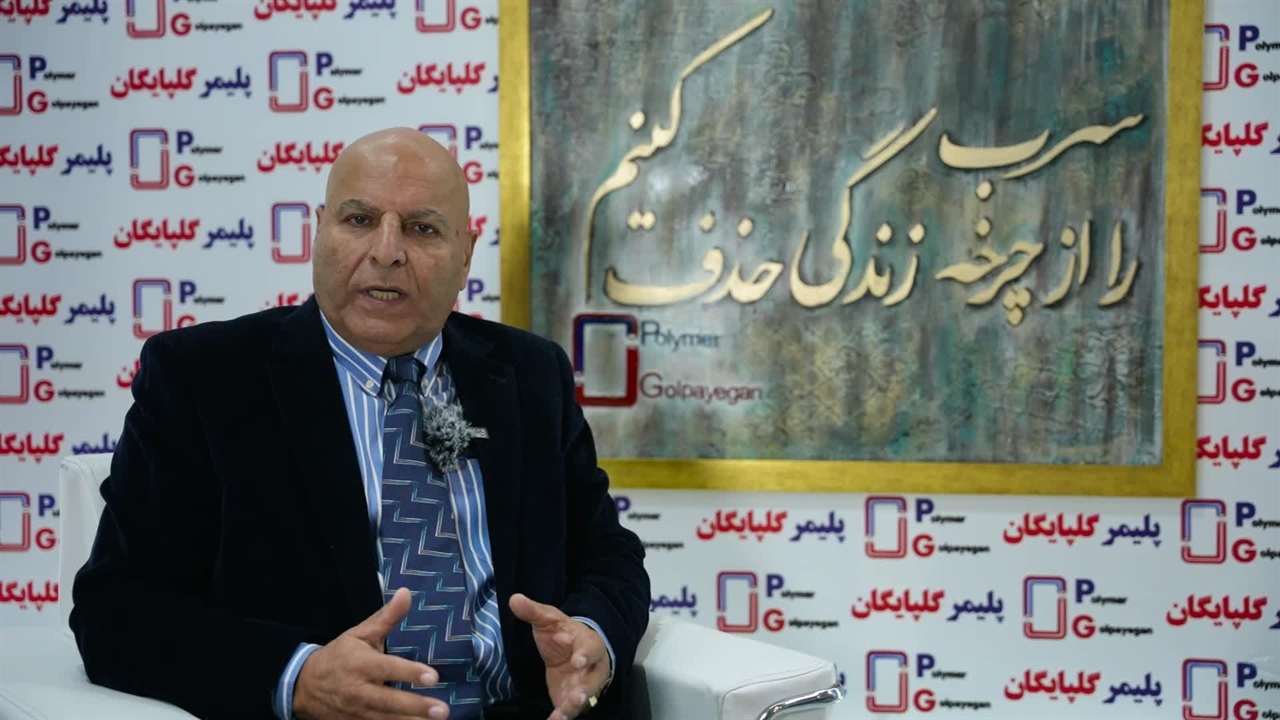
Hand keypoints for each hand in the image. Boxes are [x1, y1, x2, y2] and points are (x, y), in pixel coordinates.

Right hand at [294, 587, 450, 719]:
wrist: (303, 685)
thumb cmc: (338, 656)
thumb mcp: (360, 633)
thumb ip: (386, 617)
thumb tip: (407, 593)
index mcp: (360, 664)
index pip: (388, 668)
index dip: (410, 672)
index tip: (433, 677)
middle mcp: (358, 690)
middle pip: (389, 701)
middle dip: (416, 707)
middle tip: (442, 710)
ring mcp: (356, 712)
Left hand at [509, 594, 610, 719]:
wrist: (574, 651)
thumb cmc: (563, 634)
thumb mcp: (549, 620)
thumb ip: (534, 612)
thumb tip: (514, 599)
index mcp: (588, 644)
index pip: (589, 648)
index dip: (583, 653)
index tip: (573, 656)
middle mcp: (591, 668)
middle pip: (592, 679)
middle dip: (585, 687)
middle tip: (577, 695)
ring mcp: (583, 686)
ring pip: (584, 698)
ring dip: (575, 705)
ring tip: (566, 711)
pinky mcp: (572, 700)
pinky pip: (570, 711)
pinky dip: (562, 716)